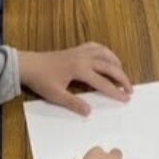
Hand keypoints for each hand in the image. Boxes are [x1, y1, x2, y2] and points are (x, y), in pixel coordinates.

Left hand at [19, 42, 133, 114]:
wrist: (28, 65)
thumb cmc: (41, 80)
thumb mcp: (56, 95)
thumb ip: (73, 103)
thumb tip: (89, 111)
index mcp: (80, 69)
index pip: (103, 82)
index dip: (115, 91)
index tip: (126, 98)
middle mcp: (83, 58)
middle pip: (109, 66)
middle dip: (121, 78)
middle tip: (130, 89)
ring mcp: (80, 52)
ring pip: (104, 53)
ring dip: (116, 62)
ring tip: (122, 72)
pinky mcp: (76, 49)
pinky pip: (95, 46)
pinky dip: (104, 51)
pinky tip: (107, 57)